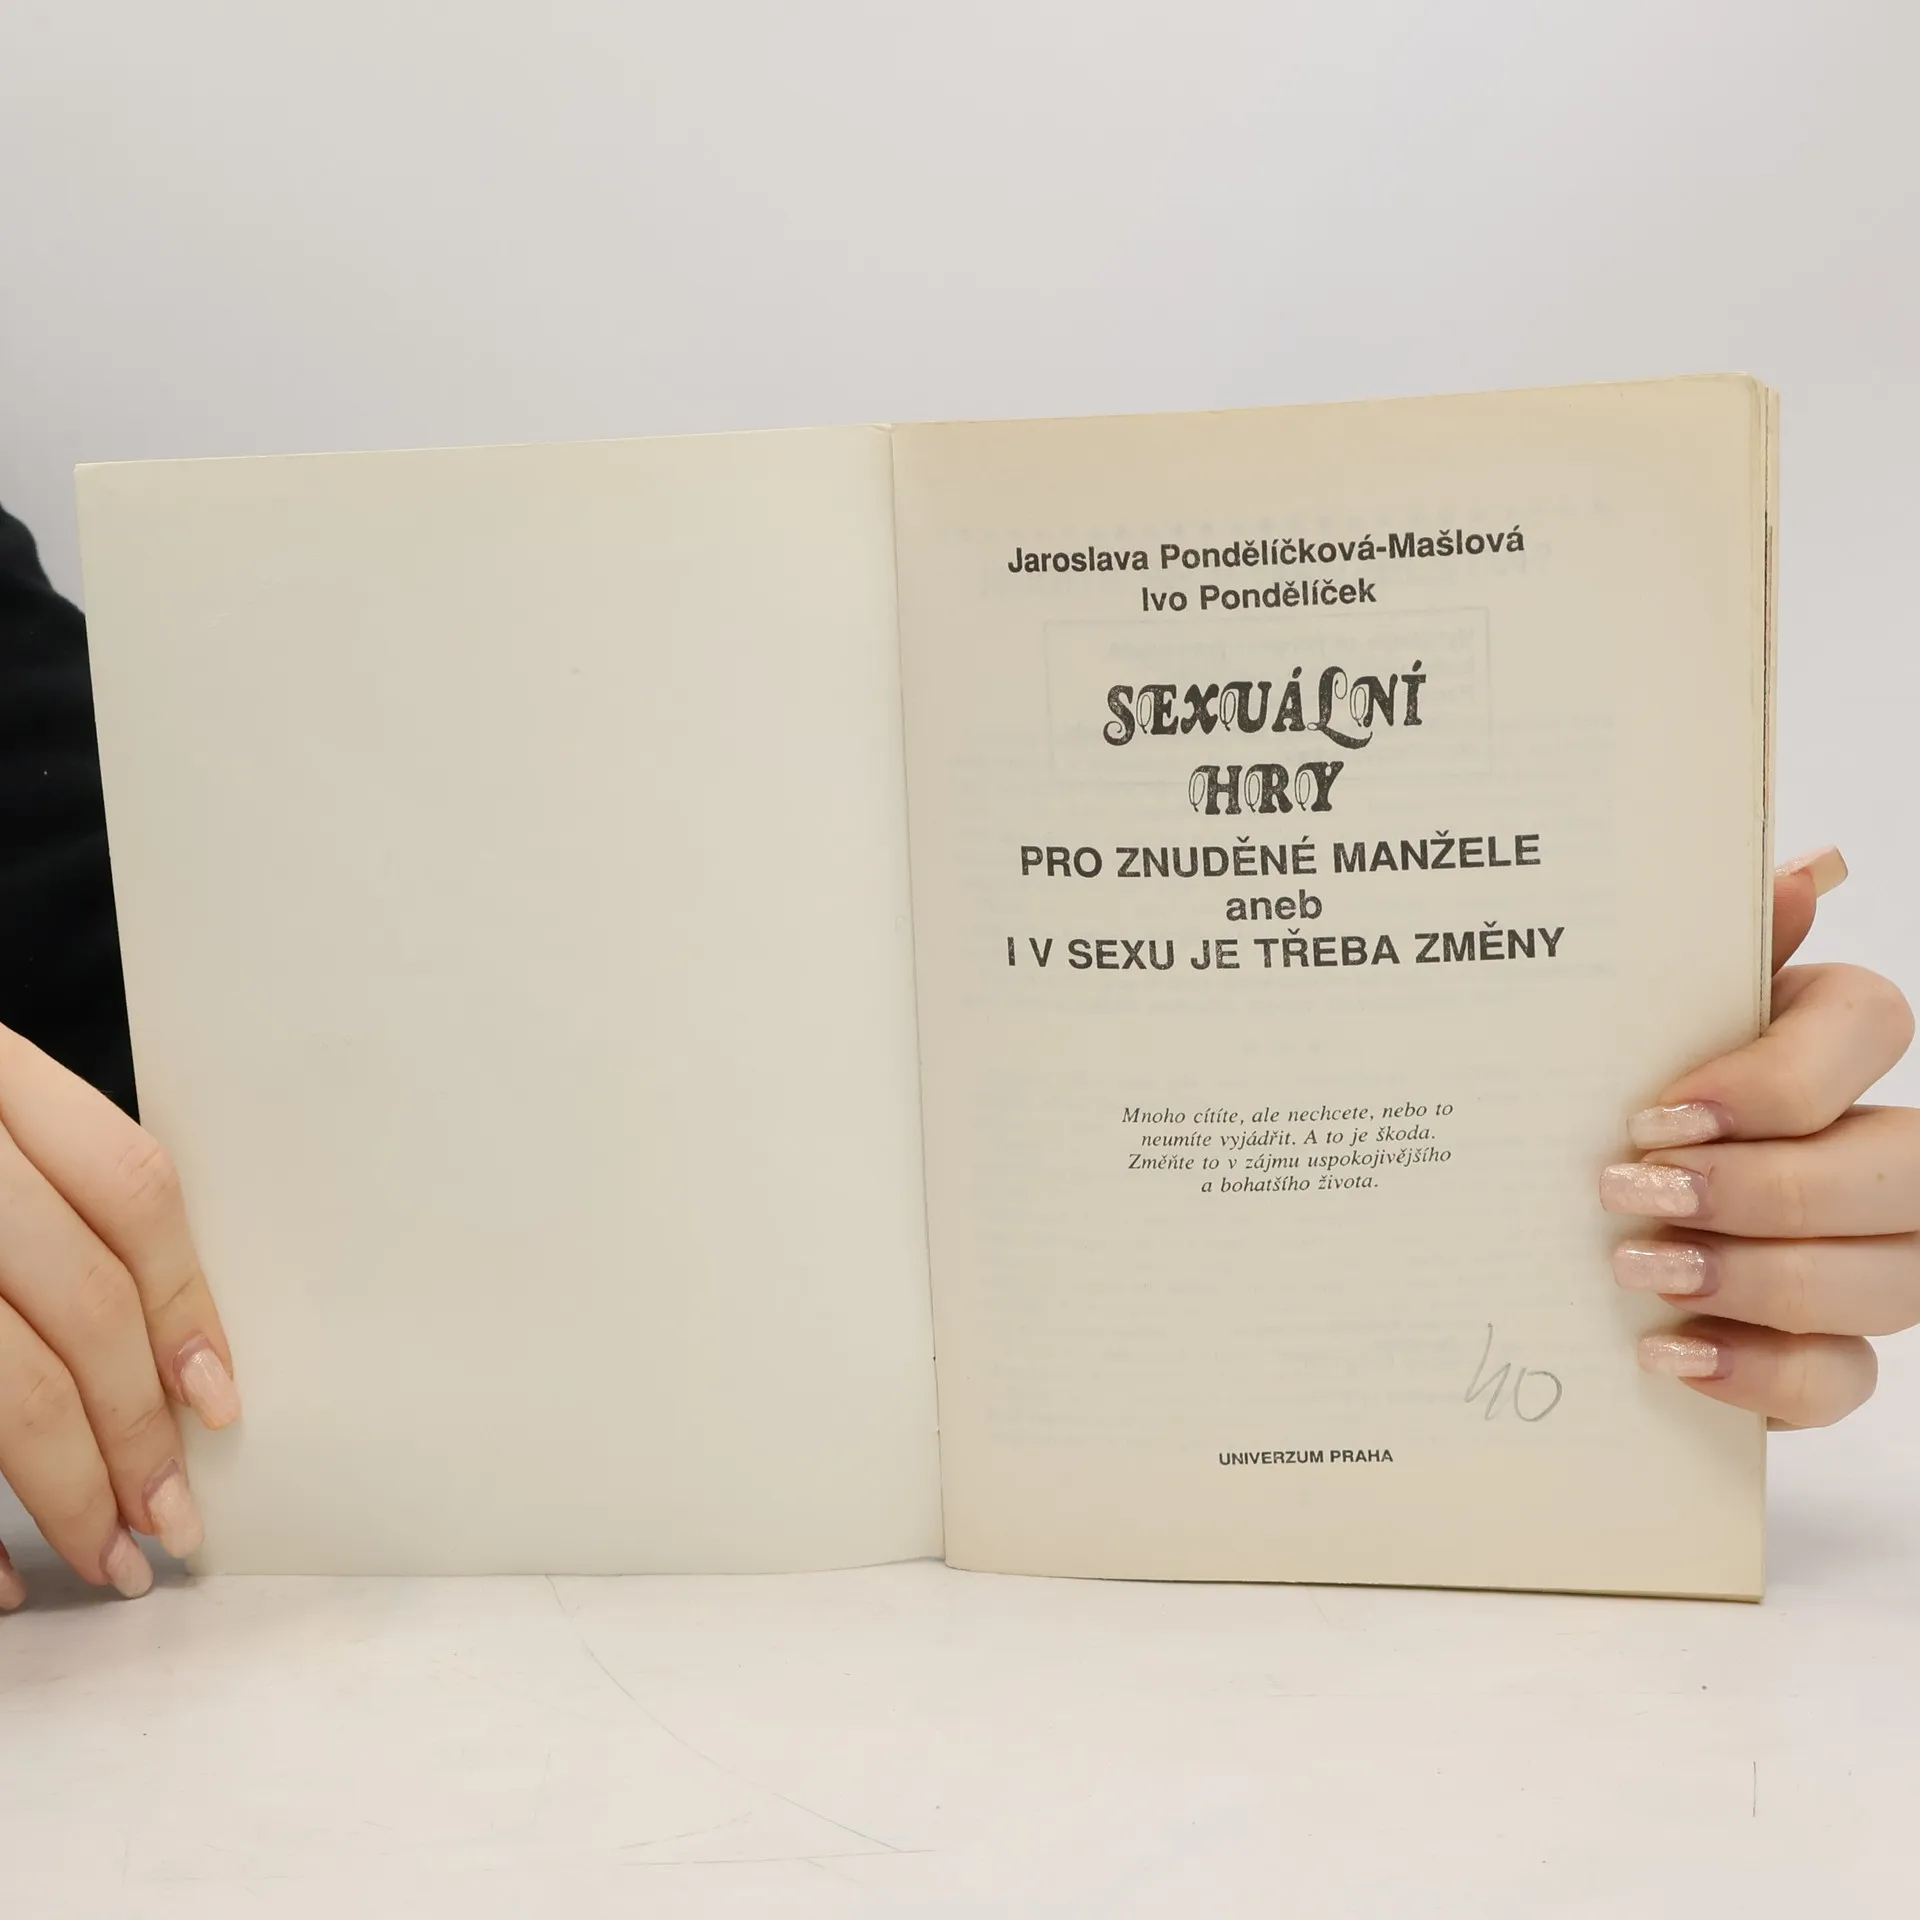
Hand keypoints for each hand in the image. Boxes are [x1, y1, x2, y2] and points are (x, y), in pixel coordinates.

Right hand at [0, 1030, 237, 1609]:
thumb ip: (47, 1193)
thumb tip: (167, 1351)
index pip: (132, 1192)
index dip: (185, 1304)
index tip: (218, 1402)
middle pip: (83, 1302)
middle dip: (138, 1428)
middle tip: (173, 1517)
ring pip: (11, 1387)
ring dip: (70, 1489)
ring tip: (110, 1556)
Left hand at [1601, 848, 1916, 1427]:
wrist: (1566, 1213)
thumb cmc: (1621, 1091)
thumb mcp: (1645, 1019)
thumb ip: (1714, 953)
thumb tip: (1804, 869)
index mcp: (1832, 1042)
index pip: (1873, 1026)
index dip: (1776, 1076)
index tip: (1658, 1110)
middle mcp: (1875, 1147)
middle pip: (1900, 1166)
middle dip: (1767, 1188)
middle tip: (1632, 1191)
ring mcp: (1868, 1256)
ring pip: (1890, 1280)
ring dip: (1760, 1280)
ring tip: (1639, 1270)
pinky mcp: (1825, 1350)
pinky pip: (1844, 1378)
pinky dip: (1760, 1373)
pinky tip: (1668, 1354)